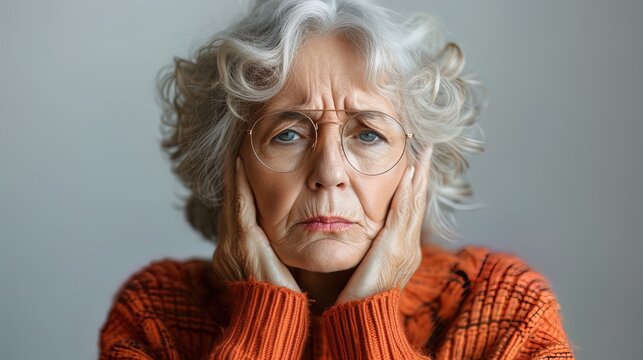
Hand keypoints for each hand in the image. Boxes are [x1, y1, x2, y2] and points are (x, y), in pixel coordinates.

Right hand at [212, 157, 300, 291]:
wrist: (277, 318)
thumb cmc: (285, 300)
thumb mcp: (277, 272)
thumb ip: (274, 253)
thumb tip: (289, 238)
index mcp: (233, 258)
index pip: (236, 218)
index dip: (238, 193)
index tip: (242, 169)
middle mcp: (226, 250)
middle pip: (231, 207)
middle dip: (233, 181)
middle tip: (237, 154)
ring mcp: (231, 246)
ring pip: (232, 202)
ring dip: (234, 176)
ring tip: (238, 153)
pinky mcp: (242, 242)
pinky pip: (239, 204)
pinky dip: (238, 182)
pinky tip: (239, 161)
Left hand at [336, 146, 432, 302]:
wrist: (358, 319)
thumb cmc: (351, 296)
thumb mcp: (359, 266)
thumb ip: (360, 247)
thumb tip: (348, 229)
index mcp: (400, 251)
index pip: (407, 212)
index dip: (411, 188)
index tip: (412, 164)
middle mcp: (409, 248)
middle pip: (417, 204)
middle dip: (421, 176)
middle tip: (423, 150)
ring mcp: (406, 248)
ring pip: (414, 204)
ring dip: (418, 177)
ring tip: (420, 154)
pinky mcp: (396, 249)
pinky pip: (404, 213)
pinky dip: (408, 192)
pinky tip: (409, 173)